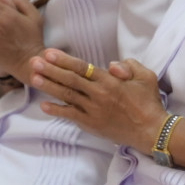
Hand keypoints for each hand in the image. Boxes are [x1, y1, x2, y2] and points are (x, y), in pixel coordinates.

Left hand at [29, 50, 166, 148]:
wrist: (151, 131)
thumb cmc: (149, 102)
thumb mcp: (146, 76)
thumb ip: (129, 66)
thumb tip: (111, 65)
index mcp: (110, 81)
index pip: (82, 67)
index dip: (64, 60)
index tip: (49, 53)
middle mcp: (98, 94)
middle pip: (70, 80)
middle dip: (50, 70)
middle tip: (33, 62)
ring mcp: (93, 110)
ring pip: (67, 95)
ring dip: (49, 87)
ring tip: (33, 78)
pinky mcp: (92, 124)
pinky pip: (71, 115)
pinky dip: (57, 110)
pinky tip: (44, 105)